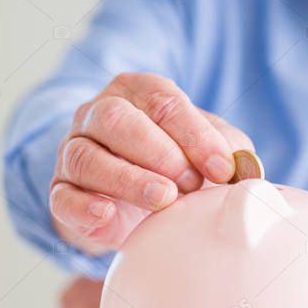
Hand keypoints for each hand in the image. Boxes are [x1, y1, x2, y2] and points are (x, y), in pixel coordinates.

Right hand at [49, 72, 253, 253]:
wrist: (132, 197)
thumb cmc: (176, 161)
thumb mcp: (207, 147)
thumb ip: (229, 150)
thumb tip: (247, 168)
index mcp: (137, 91)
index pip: (162, 101)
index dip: (195, 134)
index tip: (222, 168)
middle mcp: (98, 114)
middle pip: (117, 120)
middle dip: (159, 152)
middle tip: (190, 183)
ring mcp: (74, 151)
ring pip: (86, 157)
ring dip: (127, 180)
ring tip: (163, 200)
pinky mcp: (60, 192)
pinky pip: (62, 197)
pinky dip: (84, 207)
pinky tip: (109, 216)